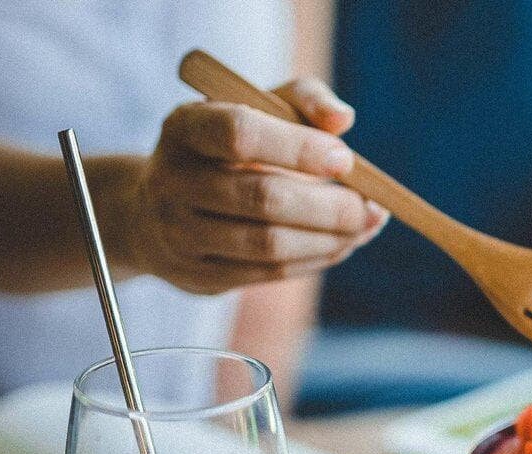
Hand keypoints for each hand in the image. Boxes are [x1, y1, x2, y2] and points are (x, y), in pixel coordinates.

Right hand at [118, 78, 386, 293]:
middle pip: (262, 198)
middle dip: (329, 207)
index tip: (345, 159)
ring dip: (330, 239)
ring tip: (364, 227)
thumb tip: (343, 119)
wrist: (159, 212)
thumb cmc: (225, 151)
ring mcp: (182, 234)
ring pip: (270, 244)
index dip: (297, 148)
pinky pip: (270, 273)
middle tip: (371, 207)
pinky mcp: (201, 275)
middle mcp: (175, 181)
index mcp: (186, 128)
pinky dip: (315, 259)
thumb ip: (302, 100)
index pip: (239, 133)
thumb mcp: (254, 109)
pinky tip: (342, 245)